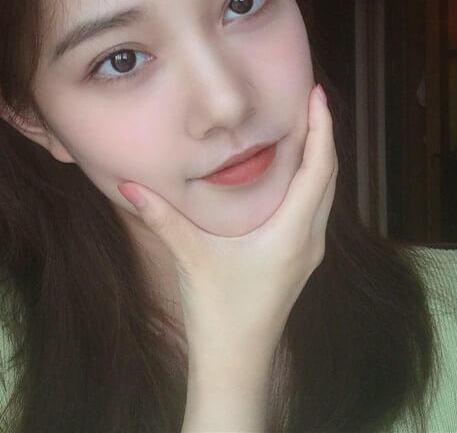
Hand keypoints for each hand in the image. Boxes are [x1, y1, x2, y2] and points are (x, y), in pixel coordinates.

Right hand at [117, 84, 337, 350]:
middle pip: (329, 176)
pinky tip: (292, 172)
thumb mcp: (190, 258)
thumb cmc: (218, 312)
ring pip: (325, 193)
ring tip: (305, 127)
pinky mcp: (299, 259)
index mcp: (290, 233)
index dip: (321, 129)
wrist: (236, 361)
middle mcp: (309, 239)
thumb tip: (127, 183)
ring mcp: (307, 251)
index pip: (318, 169)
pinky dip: (311, 180)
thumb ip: (160, 217)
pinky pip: (315, 207)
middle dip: (324, 135)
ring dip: (320, 157)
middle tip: (311, 100)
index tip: (317, 96)